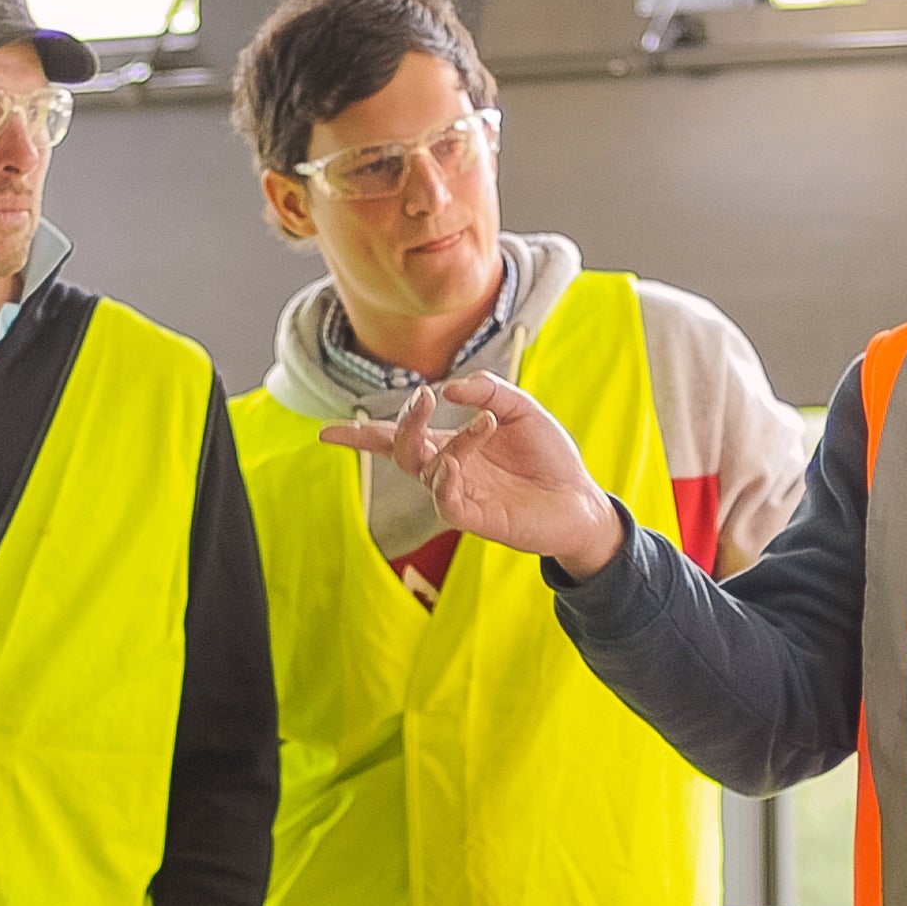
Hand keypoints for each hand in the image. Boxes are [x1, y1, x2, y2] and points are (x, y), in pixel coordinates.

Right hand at [317, 375, 627, 578]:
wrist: (582, 500)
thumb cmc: (548, 457)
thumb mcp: (521, 409)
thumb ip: (489, 390)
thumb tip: (451, 387)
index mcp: (453, 445)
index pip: (397, 438)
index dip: (361, 435)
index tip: (324, 432)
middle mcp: (449, 470)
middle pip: (403, 450)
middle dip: (404, 422)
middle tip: (425, 399)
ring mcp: (460, 495)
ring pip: (427, 469)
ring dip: (450, 441)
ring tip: (485, 422)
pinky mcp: (477, 518)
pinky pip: (445, 501)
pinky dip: (446, 477)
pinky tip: (458, 463)